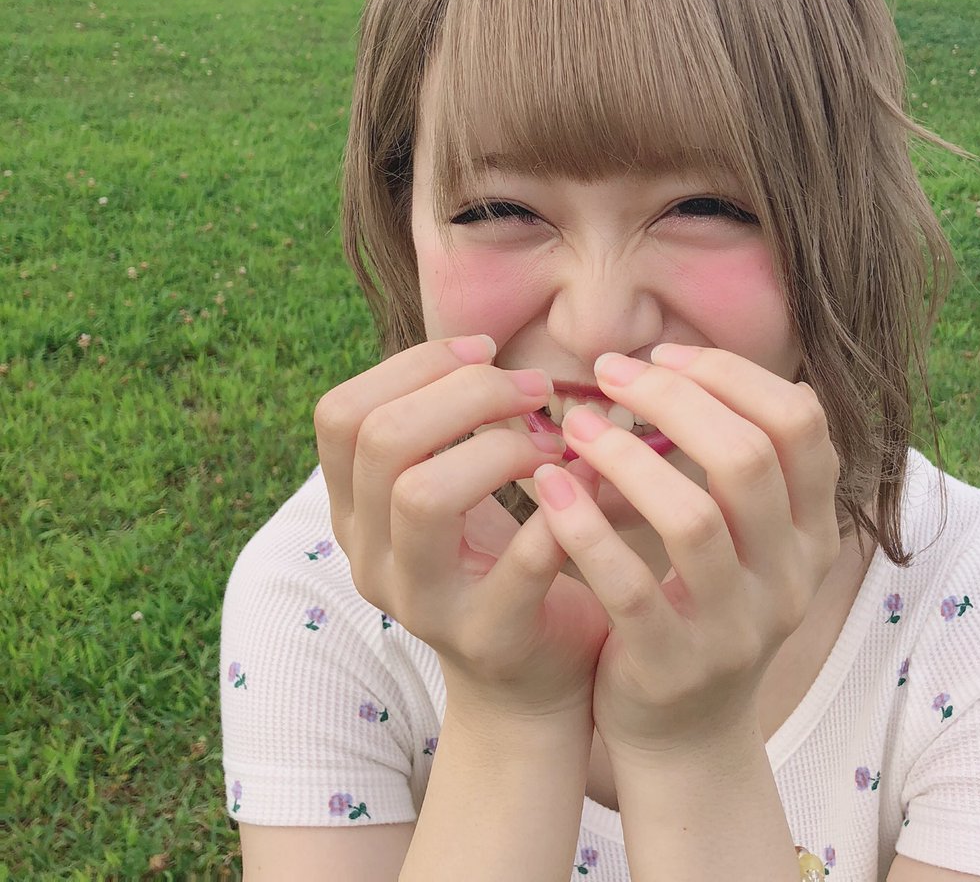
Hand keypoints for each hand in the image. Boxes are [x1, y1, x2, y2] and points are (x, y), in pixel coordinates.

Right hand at [314, 335, 609, 720]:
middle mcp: (369, 556)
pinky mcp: (487, 636)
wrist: (527, 682)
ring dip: (502, 448)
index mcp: (354, 510)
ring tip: (554, 446)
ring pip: (422, 495)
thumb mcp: (453, 494)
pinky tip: (586, 485)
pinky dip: (561, 509)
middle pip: (381, 440)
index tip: (484, 350)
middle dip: (467, 392)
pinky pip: (519, 561)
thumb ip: (444, 431)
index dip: (412, 366)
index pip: (340, 414)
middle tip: (534, 389)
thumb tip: (479, 349)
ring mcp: (420, 603)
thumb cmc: (496, 562)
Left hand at [530, 345, 841, 752]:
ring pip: (692, 518)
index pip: (800, 421)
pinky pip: (627, 584)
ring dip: (625, 457)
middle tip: (608, 374)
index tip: (662, 354)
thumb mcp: (746, 534)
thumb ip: (738, 461)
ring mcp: (736, 626)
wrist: (683, 732)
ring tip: (576, 425)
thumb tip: (698, 364)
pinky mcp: (673, 665)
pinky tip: (549, 487)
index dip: (731, 373)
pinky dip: (584, 527)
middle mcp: (790, 575)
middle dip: (672, 398)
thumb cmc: (701, 601)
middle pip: (747, 458)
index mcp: (812, 527)